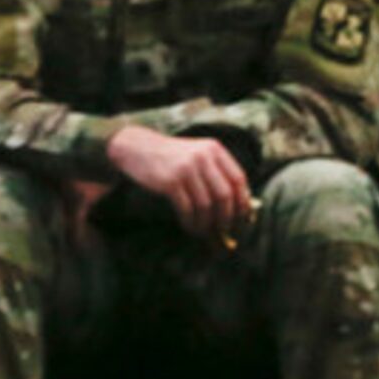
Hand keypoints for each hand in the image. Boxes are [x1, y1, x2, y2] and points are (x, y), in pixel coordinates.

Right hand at [104, 125, 252, 245]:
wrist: (135, 147)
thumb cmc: (169, 155)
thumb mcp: (196, 154)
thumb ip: (216, 171)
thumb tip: (238, 205)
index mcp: (214, 149)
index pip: (239, 179)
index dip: (243, 202)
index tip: (242, 218)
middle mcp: (202, 157)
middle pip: (225, 195)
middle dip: (226, 218)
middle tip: (224, 230)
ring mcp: (185, 169)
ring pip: (206, 205)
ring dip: (207, 223)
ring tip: (204, 232)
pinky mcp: (170, 181)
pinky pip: (187, 209)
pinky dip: (191, 222)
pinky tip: (190, 227)